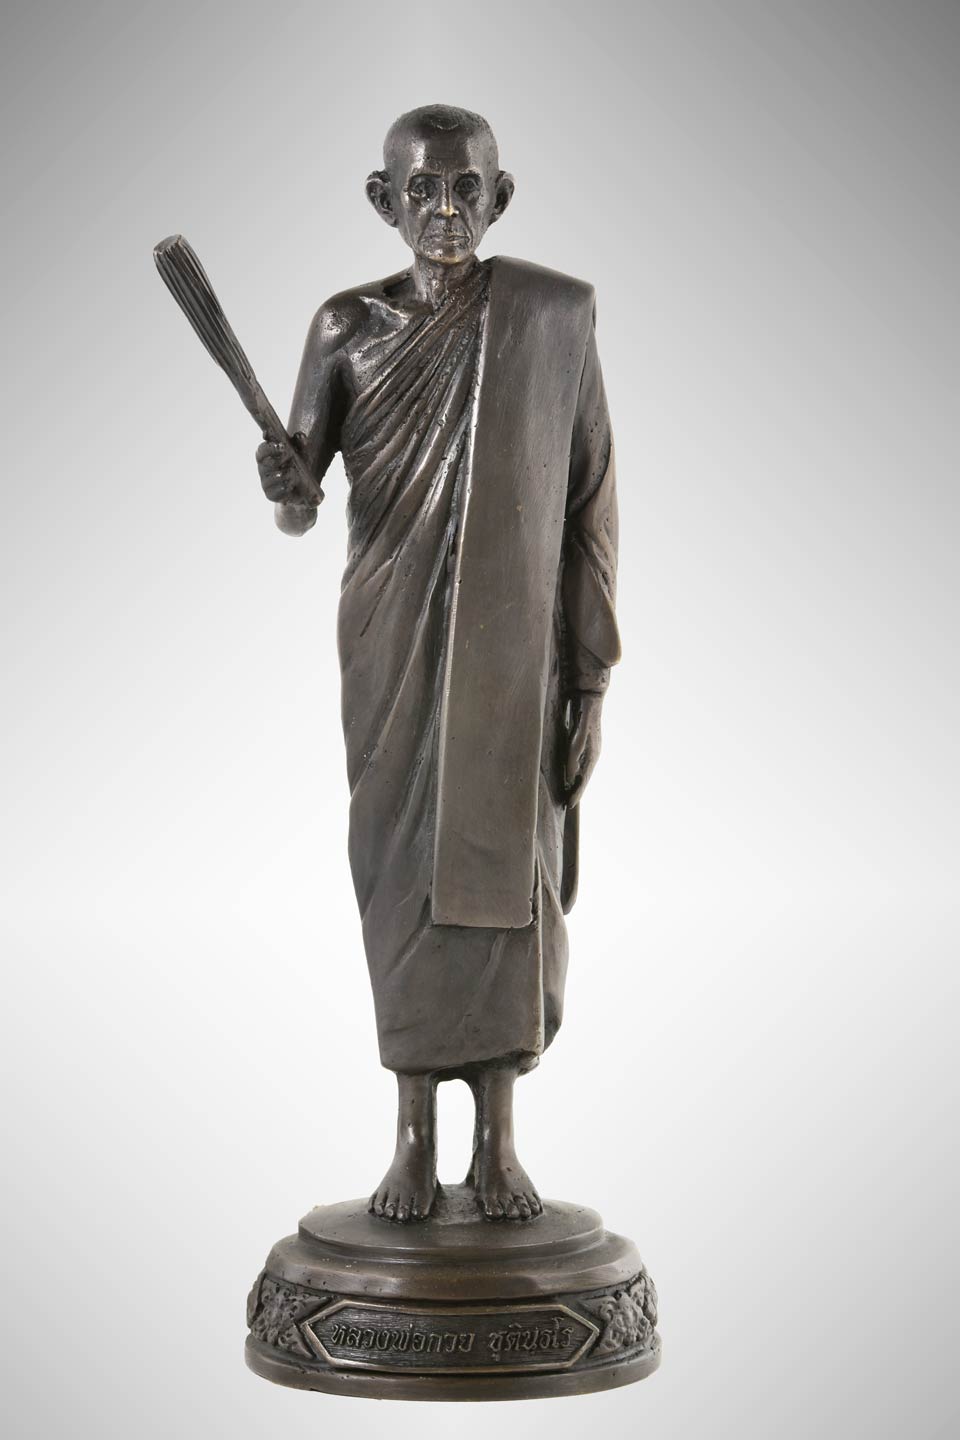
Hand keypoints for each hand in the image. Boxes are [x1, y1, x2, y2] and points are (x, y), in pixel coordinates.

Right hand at [256, 432, 312, 504]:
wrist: (303, 490)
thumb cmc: (298, 467)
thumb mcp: (302, 453)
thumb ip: (300, 443)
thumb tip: (300, 436)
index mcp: (267, 455)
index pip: (262, 449)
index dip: (269, 447)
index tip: (281, 445)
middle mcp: (264, 468)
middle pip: (263, 463)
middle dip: (276, 459)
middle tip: (289, 457)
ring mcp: (266, 482)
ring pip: (270, 478)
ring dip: (283, 475)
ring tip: (294, 474)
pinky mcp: (270, 495)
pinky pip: (274, 492)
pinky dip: (283, 489)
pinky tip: (290, 486)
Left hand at [564, 692, 602, 806]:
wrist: (590, 697)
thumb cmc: (584, 716)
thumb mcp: (577, 736)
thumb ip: (574, 755)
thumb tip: (570, 774)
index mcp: (593, 755)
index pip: (583, 779)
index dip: (576, 792)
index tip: (569, 805)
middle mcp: (593, 754)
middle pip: (584, 777)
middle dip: (576, 791)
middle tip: (567, 804)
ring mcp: (590, 748)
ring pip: (582, 771)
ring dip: (576, 783)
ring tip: (568, 793)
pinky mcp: (585, 743)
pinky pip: (580, 763)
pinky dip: (575, 772)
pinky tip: (570, 774)